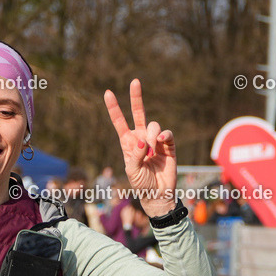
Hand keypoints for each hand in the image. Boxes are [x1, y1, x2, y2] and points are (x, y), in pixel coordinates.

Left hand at [104, 79, 176, 217]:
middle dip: (136, 97)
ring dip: (152, 138)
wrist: (159, 193)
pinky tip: (162, 141)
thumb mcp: (132, 171)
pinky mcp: (168, 145)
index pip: (119, 122)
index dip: (114, 108)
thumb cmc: (141, 183)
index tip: (107, 93)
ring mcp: (155, 140)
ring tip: (152, 154)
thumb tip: (143, 139)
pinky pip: (167, 133)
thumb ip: (135, 155)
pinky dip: (164, 135)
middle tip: (134, 81)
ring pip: (153, 125)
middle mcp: (141, 138)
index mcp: (128, 143)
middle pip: (138, 113)